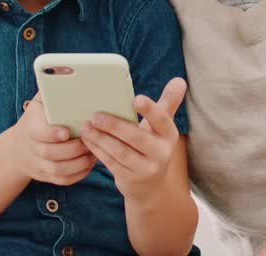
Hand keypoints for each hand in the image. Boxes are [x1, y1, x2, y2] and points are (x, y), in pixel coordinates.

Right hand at [7, 92, 95, 184]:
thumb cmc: (38, 117)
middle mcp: (31, 148)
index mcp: (30, 127)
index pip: (38, 133)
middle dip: (74, 149)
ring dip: (79, 163)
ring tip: (96, 152)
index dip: (52, 134)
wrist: (19, 145)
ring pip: (58, 170)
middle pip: (51, 154)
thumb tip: (69, 72)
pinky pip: (62, 180)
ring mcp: (37, 164)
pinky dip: (78, 174)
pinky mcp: (45, 176)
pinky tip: (90, 163)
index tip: (66, 132)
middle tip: (92, 141)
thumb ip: (51, 90)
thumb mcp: (40, 101)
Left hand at [81, 77, 186, 200]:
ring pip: (120, 152)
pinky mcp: (130, 180)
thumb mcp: (162, 127)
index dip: (150, 110)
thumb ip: (168, 103)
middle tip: (96, 115)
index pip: (162, 120)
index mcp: (169, 135)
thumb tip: (180, 80)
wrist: (150, 185)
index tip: (135, 99)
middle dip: (115, 126)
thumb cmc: (153, 145)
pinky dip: (98, 150)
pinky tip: (88, 139)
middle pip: (137, 138)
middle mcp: (161, 153)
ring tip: (86, 126)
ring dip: (101, 138)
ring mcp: (146, 169)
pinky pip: (111, 163)